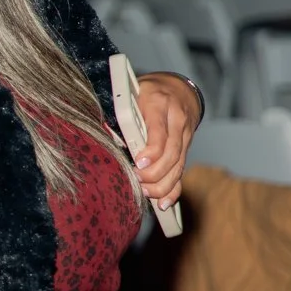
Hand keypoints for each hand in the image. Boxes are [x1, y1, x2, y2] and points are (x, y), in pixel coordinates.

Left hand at [134, 73, 199, 209]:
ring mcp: (185, 135)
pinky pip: (181, 170)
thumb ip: (122, 113)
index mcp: (159, 104)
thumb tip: (103, 134)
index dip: (152, 151)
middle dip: (154, 173)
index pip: (159, 132)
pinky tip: (164, 203)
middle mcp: (177, 120)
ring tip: (146, 194)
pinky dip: (174, 189)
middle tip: (137, 182)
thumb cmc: (148, 91)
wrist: (178, 88)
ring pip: (178, 165)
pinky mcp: (187, 147)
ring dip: (162, 184)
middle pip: (171, 153)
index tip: (139, 164)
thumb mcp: (132, 93)